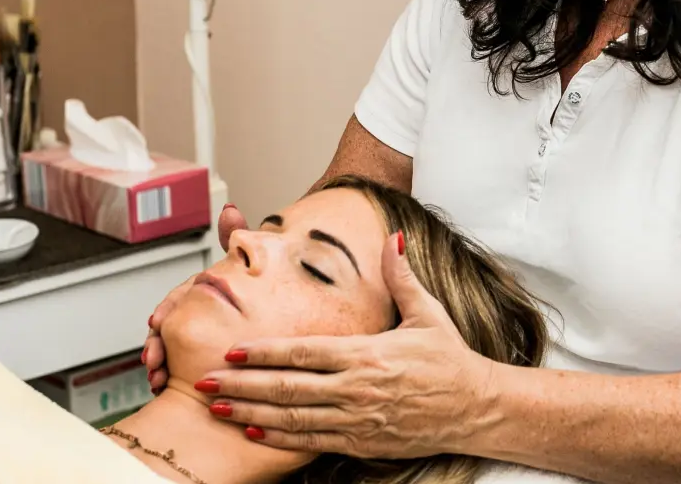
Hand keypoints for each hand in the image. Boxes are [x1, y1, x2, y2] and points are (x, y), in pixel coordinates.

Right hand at [143, 203, 249, 392]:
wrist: (284, 315)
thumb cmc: (265, 285)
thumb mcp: (254, 261)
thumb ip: (239, 239)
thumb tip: (229, 209)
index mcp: (202, 291)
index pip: (177, 297)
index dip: (166, 308)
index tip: (157, 322)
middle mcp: (195, 313)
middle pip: (168, 327)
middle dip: (157, 344)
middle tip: (153, 362)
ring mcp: (196, 337)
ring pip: (171, 350)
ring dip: (160, 365)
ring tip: (157, 381)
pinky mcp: (201, 359)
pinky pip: (180, 368)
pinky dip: (169, 378)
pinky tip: (164, 390)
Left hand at [200, 231, 497, 456]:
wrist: (476, 408)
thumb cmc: (451, 359)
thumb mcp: (427, 312)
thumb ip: (402, 276)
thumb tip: (393, 238)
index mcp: (368, 353)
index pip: (303, 352)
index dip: (263, 352)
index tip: (231, 349)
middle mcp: (357, 388)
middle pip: (287, 387)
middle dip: (241, 385)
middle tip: (204, 381)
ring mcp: (358, 418)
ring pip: (292, 418)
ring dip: (251, 413)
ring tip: (216, 408)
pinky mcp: (363, 442)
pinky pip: (313, 442)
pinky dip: (280, 438)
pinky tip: (254, 432)